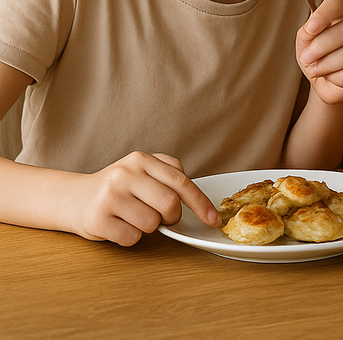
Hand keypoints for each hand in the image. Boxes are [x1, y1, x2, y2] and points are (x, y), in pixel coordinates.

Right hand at [66, 152, 217, 245]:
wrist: (73, 198)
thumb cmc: (117, 187)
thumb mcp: (141, 170)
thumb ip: (169, 175)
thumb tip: (198, 198)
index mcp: (141, 160)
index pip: (181, 182)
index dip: (201, 203)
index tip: (212, 219)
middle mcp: (125, 174)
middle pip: (170, 204)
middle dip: (171, 217)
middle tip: (161, 216)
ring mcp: (110, 196)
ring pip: (152, 223)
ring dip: (148, 227)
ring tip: (132, 216)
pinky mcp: (98, 219)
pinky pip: (132, 238)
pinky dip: (131, 237)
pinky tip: (118, 225)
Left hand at [296, 0, 342, 105]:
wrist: (323, 83)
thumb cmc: (316, 58)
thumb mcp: (305, 43)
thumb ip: (307, 32)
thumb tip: (311, 27)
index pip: (338, 5)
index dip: (324, 14)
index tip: (310, 28)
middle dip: (320, 46)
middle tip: (306, 58)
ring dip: (324, 65)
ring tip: (315, 69)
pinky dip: (333, 78)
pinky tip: (331, 77)